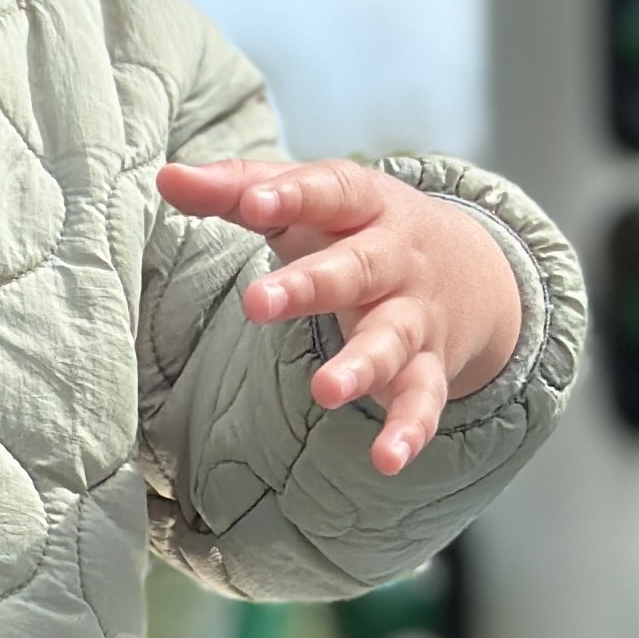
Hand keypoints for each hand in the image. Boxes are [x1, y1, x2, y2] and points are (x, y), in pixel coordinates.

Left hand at [156, 154, 522, 475]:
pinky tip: (389, 459)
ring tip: (326, 391)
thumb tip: (167, 177)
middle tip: (258, 303)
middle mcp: (395, 259)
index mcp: (364, 205)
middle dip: (311, 285)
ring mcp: (414, 315)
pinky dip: (409, 428)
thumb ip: (238, 189)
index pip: (330, 191)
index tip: (253, 202)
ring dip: (362, 366)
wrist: (471, 268)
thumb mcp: (306, 202)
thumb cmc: (358, 229)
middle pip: (357, 268)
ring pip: (391, 339)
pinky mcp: (428, 367)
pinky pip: (424, 398)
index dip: (293, 194)